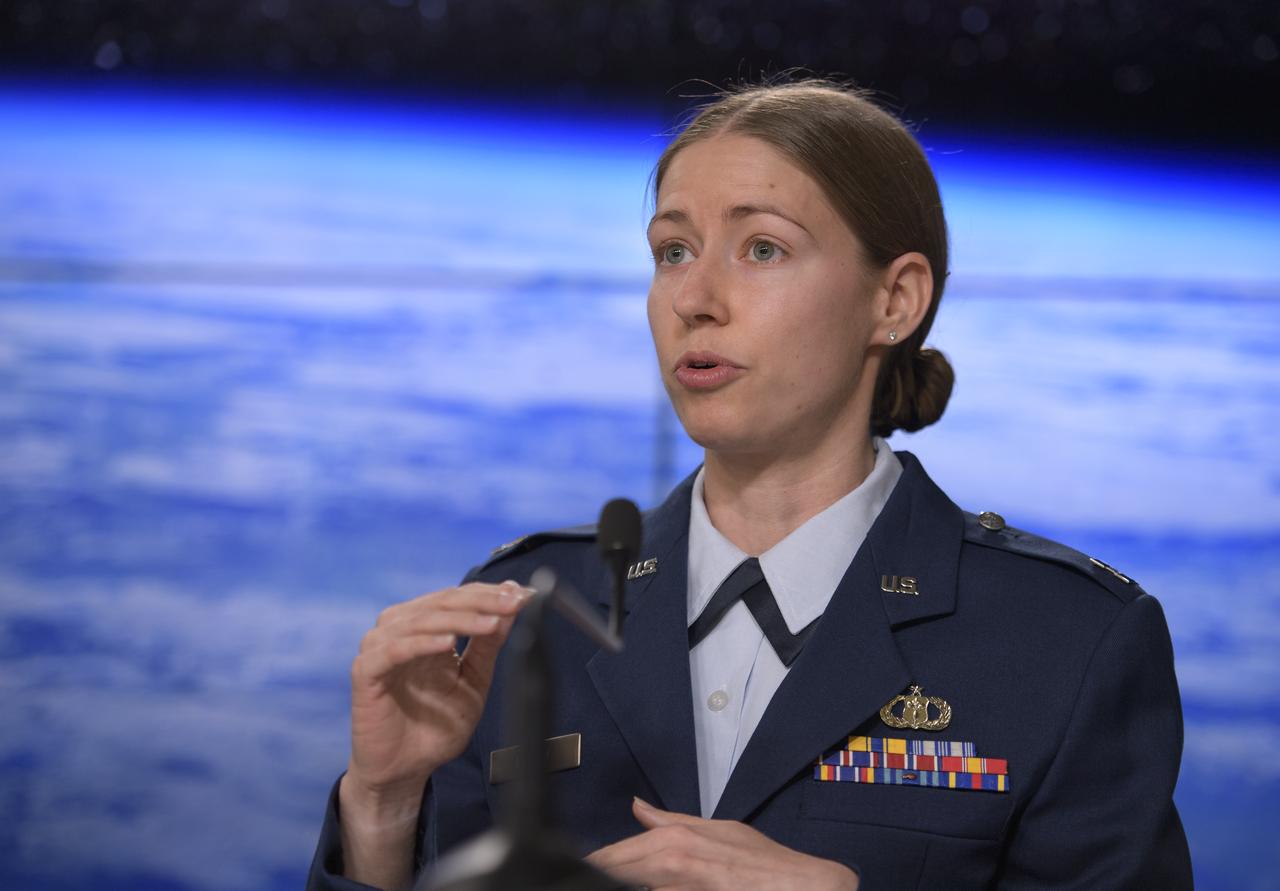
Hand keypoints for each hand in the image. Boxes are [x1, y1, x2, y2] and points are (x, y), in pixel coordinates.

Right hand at [339, 580, 532, 887]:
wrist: (405, 769)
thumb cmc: (435, 725)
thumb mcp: (474, 680)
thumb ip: (488, 644)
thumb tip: (511, 605)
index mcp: (424, 627)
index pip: (458, 597)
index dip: (491, 593)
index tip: (524, 595)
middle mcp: (400, 630)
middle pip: (442, 602)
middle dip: (482, 602)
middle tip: (513, 603)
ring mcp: (380, 648)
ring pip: (420, 620)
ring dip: (459, 619)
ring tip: (491, 623)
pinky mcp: (366, 672)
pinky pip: (394, 650)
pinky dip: (422, 643)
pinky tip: (448, 643)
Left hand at [586, 798, 858, 890]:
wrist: (811, 887)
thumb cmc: (769, 867)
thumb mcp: (719, 833)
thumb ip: (671, 822)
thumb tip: (637, 807)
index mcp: (674, 842)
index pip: (610, 860)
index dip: (587, 868)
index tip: (565, 872)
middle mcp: (674, 863)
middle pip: (612, 874)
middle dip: (595, 875)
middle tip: (569, 878)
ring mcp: (684, 886)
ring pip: (631, 885)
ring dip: (613, 883)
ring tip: (597, 880)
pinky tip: (645, 889)